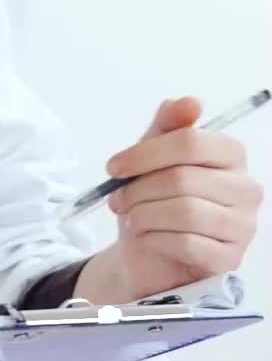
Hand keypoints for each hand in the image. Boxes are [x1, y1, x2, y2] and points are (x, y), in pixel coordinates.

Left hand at [74, 96, 262, 304]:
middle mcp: (246, 189)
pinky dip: (155, 240)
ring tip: (132, 218)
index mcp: (231, 156)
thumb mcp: (152, 160)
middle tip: (118, 199)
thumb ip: (168, 127)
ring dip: (144, 216)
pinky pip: (186, 244)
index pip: (191, 142)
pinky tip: (149, 239)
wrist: (148, 255)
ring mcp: (242, 226)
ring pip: (184, 212)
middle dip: (139, 190)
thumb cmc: (154, 202)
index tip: (114, 167)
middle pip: (182, 178)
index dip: (145, 153)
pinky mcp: (228, 259)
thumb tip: (187, 101)